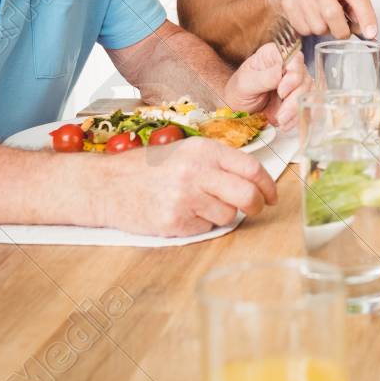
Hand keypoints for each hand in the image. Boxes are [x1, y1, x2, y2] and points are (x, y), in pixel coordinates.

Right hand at [93, 136, 278, 236]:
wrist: (107, 186)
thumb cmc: (148, 169)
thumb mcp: (185, 152)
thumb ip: (218, 163)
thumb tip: (255, 180)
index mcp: (203, 150)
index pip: (252, 168)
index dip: (268, 185)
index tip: (272, 195)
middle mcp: (196, 172)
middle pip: (247, 195)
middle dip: (258, 205)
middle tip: (256, 208)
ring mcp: (185, 198)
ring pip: (229, 216)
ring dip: (223, 215)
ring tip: (201, 207)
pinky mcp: (174, 222)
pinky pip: (206, 230)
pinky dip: (201, 226)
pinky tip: (183, 215)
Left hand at [224, 41, 312, 130]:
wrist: (237, 110)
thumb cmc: (238, 91)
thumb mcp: (245, 83)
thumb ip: (263, 78)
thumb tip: (280, 73)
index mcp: (274, 55)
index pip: (294, 57)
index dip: (293, 74)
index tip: (282, 91)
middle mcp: (288, 66)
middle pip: (303, 78)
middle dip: (293, 99)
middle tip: (281, 114)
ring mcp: (295, 82)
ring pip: (307, 93)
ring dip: (295, 110)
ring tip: (280, 121)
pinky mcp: (298, 98)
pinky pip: (305, 106)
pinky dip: (296, 117)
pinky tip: (285, 124)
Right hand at [266, 0, 377, 40]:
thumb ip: (356, 7)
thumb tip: (367, 30)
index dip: (366, 17)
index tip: (371, 33)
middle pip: (334, 15)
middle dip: (341, 31)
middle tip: (342, 32)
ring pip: (319, 26)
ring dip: (324, 30)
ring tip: (321, 19)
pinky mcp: (288, 3)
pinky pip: (304, 29)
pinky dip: (310, 30)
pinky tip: (308, 19)